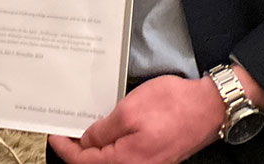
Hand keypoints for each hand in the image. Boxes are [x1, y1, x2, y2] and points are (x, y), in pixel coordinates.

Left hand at [47, 75, 223, 163]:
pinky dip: (111, 145)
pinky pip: (125, 155)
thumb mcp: (128, 110)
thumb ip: (103, 130)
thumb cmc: (174, 106)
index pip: (85, 162)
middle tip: (65, 133)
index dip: (65, 149)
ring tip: (83, 130)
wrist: (209, 107)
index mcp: (127, 161)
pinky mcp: (155, 156)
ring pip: (111, 160)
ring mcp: (147, 163)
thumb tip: (86, 142)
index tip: (54, 136)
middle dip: (79, 151)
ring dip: (95, 147)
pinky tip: (106, 131)